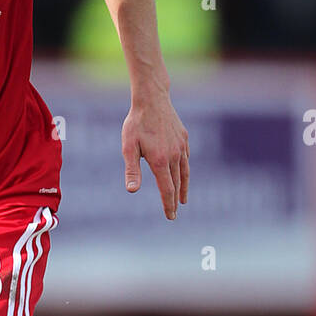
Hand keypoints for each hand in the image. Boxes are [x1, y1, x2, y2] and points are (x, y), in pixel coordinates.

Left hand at [122, 92, 188, 219]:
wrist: (152, 99)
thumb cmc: (136, 123)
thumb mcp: (129, 147)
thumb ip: (132, 170)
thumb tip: (132, 191)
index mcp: (160, 161)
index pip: (167, 189)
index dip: (168, 204)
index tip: (170, 216)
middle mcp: (174, 156)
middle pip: (176, 184)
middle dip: (175, 200)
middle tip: (174, 213)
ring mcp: (181, 147)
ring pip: (184, 172)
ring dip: (183, 188)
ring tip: (183, 200)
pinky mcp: (184, 138)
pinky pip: (186, 159)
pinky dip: (185, 170)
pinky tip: (183, 174)